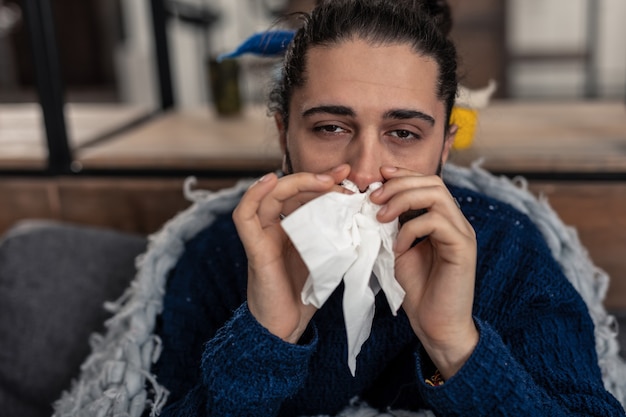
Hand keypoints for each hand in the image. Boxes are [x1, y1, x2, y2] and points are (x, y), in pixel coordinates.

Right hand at [232, 165, 349, 342]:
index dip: (324, 181)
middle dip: (315, 178)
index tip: (348, 176)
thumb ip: (336, 235)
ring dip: (294, 182)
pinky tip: (270, 181)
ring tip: (323, 180)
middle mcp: (273, 227)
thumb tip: (361, 212)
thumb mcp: (328, 257)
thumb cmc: (306, 294)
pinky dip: (253, 195)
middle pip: (288, 190)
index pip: (303, 194)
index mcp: (290, 228)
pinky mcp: (254, 248)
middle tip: (343, 176)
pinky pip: (244, 216)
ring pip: (267, 195)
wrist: (288, 326)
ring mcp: (261, 236)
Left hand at [370, 166, 478, 378]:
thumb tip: (373, 201)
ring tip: (381, 217)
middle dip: (399, 185)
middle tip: (373, 198)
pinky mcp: (463, 247)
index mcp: (442, 219)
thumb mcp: (398, 249)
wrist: (435, 324)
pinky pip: (436, 222)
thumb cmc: (417, 289)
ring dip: (403, 200)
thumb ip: (392, 225)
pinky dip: (411, 229)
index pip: (427, 182)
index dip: (403, 174)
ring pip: (437, 195)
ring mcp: (462, 233)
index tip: (379, 176)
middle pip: (433, 182)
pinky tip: (398, 247)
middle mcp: (456, 221)